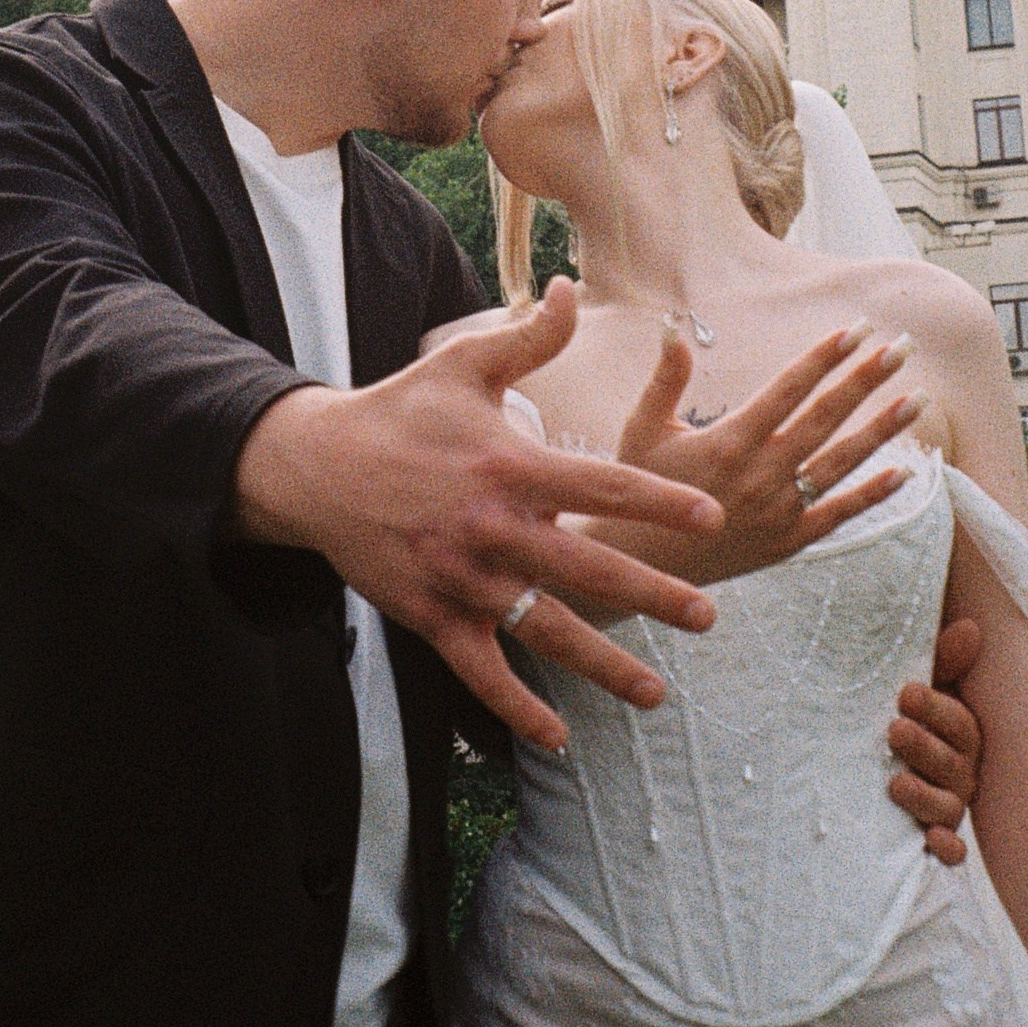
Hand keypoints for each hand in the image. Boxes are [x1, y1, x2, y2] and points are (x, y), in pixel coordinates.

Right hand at [229, 280, 725, 752]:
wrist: (317, 467)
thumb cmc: (401, 411)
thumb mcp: (464, 364)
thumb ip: (529, 337)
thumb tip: (572, 288)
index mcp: (510, 465)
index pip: (601, 486)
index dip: (660, 501)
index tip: (710, 517)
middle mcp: (494, 528)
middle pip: (587, 569)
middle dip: (653, 595)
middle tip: (707, 616)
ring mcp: (463, 579)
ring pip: (545, 632)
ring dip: (603, 666)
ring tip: (657, 693)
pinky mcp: (432, 616)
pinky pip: (482, 672)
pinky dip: (518, 709)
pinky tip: (559, 738)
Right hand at [584, 319, 927, 589]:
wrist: (642, 566)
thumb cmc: (640, 489)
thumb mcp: (644, 428)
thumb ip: (665, 378)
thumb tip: (672, 327)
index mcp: (730, 440)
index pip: (790, 388)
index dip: (825, 356)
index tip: (857, 329)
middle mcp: (761, 473)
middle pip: (826, 417)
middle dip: (866, 379)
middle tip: (902, 346)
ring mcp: (780, 510)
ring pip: (843, 462)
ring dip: (883, 428)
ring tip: (917, 397)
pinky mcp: (788, 541)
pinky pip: (840, 514)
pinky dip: (873, 494)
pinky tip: (907, 471)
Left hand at [887, 614, 982, 866]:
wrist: (871, 763)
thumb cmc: (903, 716)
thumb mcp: (918, 688)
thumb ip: (943, 660)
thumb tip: (972, 628)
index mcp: (962, 734)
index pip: (959, 722)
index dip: (935, 709)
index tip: (906, 693)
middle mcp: (961, 772)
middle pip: (952, 764)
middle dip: (924, 747)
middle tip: (894, 730)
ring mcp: (949, 806)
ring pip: (948, 807)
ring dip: (924, 796)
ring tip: (894, 783)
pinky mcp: (934, 837)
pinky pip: (951, 850)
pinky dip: (944, 848)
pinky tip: (928, 842)